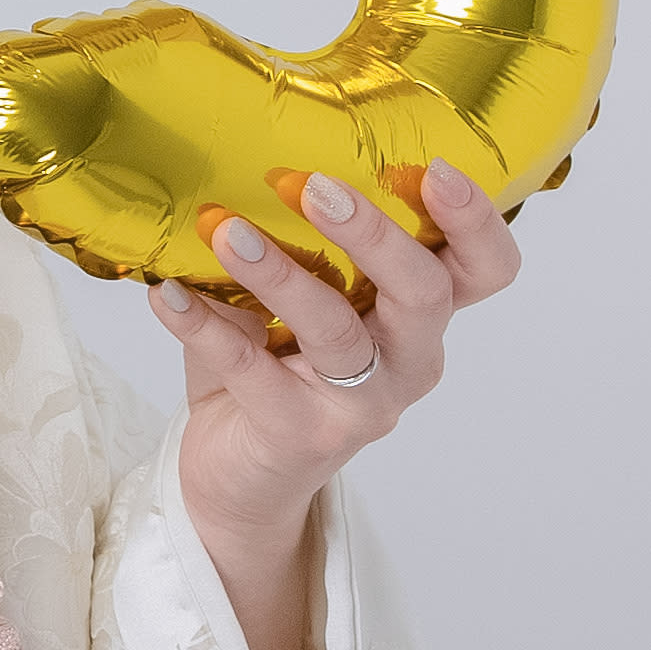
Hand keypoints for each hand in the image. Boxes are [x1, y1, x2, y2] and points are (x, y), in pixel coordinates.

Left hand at [157, 160, 521, 532]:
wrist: (241, 480)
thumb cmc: (275, 371)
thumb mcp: (291, 303)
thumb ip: (286, 249)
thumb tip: (239, 184)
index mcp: (418, 317)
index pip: (483, 270)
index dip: (476, 222)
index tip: (439, 169)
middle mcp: (407, 361)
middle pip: (425, 295)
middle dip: (376, 234)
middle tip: (316, 186)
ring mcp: (360, 405)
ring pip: (337, 332)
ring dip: (280, 274)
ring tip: (228, 232)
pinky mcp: (301, 435)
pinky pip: (253, 371)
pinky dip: (205, 326)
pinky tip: (167, 295)